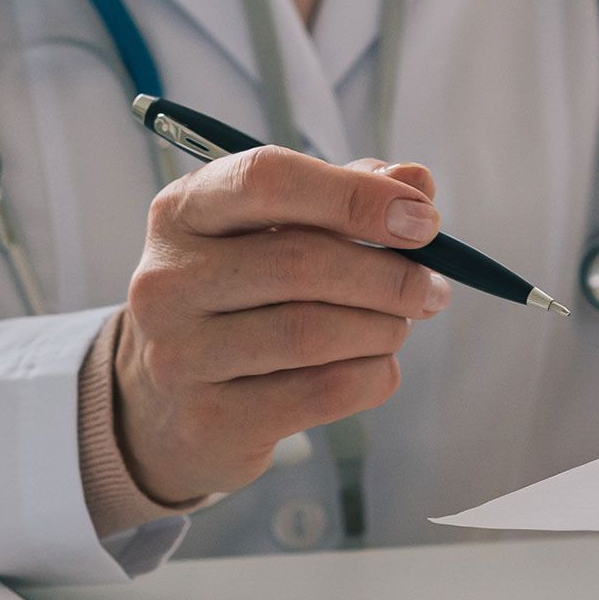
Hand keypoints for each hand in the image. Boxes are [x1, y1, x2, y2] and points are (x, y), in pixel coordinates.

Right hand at [114, 150, 451, 503]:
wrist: (169, 405)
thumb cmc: (242, 299)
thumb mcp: (278, 233)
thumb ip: (347, 196)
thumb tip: (417, 181)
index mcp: (183, 211)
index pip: (268, 180)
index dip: (355, 196)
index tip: (423, 220)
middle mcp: (167, 279)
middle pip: (301, 262)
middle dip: (389, 276)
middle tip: (431, 288)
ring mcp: (179, 354)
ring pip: (313, 332)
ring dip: (384, 328)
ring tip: (399, 326)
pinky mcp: (210, 419)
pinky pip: (322, 391)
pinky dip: (373, 375)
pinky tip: (377, 366)